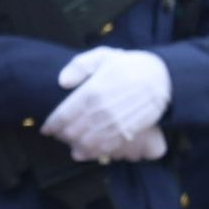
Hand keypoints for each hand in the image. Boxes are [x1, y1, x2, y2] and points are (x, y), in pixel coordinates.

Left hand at [42, 47, 171, 161]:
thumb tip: (62, 82)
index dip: (52, 124)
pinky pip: (106, 147)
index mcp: (92, 92)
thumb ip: (79, 66)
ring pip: (88, 142)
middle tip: (58, 136)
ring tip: (70, 146)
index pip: (64, 114)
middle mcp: (102, 110)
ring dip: (75, 146)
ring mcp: (116, 123)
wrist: (162, 77)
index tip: (46, 128)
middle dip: (62, 136)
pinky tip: (84, 153)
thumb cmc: (128, 65)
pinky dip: (93, 153)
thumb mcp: (102, 56)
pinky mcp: (129, 132)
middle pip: (74, 131)